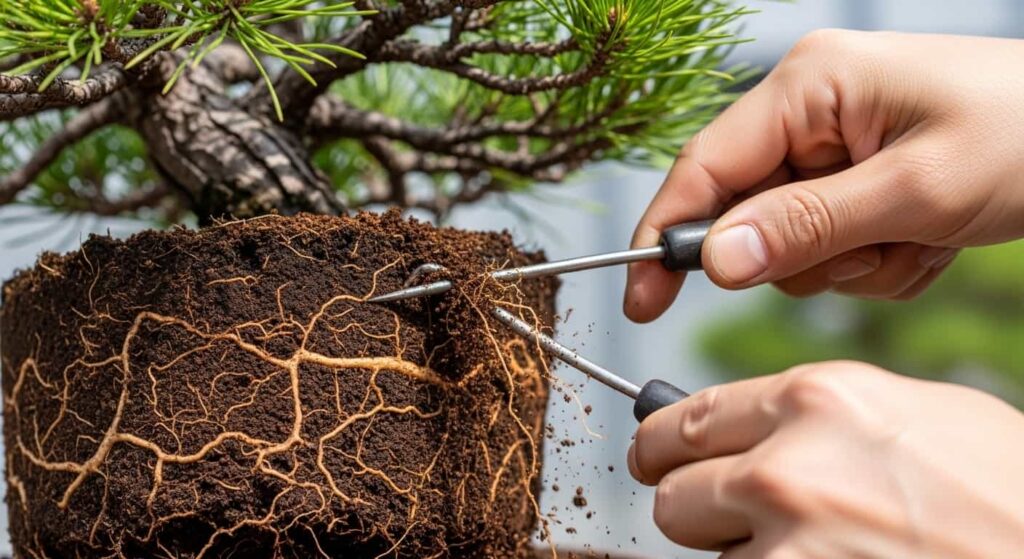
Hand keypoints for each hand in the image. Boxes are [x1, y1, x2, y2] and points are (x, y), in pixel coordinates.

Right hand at [625, 30, 1023, 321]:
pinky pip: (834, 250)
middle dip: (806, 255)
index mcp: (809, 85)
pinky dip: (880, 262)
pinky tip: (930, 238)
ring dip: (852, 263)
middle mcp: (810, 110)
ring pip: (792, 244)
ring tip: (919, 237)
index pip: (704, 168)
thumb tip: (714, 262)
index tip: (640, 298)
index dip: (666, 237)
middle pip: (748, 215)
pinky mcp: (858, 179)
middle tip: (873, 250)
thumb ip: (807, 226)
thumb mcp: (916, 188)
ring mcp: (834, 146)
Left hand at [627, 362, 1023, 557]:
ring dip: (743, 555)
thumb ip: (824, 415)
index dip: (661, 444)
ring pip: (707, 556)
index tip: (656, 458)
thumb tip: (756, 426)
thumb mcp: (919, 416)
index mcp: (818, 403)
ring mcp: (786, 549)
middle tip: (733, 517)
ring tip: (816, 551)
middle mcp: (787, 470)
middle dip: (697, 507)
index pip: (685, 419)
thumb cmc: (1008, 497)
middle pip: (674, 494)